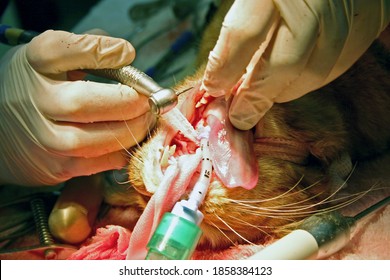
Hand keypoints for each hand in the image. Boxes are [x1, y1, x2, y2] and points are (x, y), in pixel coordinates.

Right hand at [0, 30, 154, 185]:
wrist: (1, 129)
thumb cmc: (34, 88)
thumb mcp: (51, 58)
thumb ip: (88, 49)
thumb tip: (126, 55)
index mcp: (37, 63)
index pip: (71, 50)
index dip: (105, 50)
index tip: (126, 53)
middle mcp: (39, 101)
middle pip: (91, 102)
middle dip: (132, 102)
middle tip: (149, 100)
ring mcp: (49, 139)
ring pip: (103, 139)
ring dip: (136, 129)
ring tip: (145, 118)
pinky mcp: (60, 167)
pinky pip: (106, 161)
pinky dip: (126, 149)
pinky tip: (130, 136)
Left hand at [202, 0, 388, 129]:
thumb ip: (245, 27)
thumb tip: (224, 73)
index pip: (245, 34)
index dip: (226, 68)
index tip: (215, 89)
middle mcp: (315, 0)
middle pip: (285, 63)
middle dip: (258, 95)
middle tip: (241, 114)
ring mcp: (347, 12)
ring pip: (315, 70)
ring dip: (286, 92)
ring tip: (266, 96)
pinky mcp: (370, 20)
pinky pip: (341, 63)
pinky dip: (314, 79)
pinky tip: (296, 81)